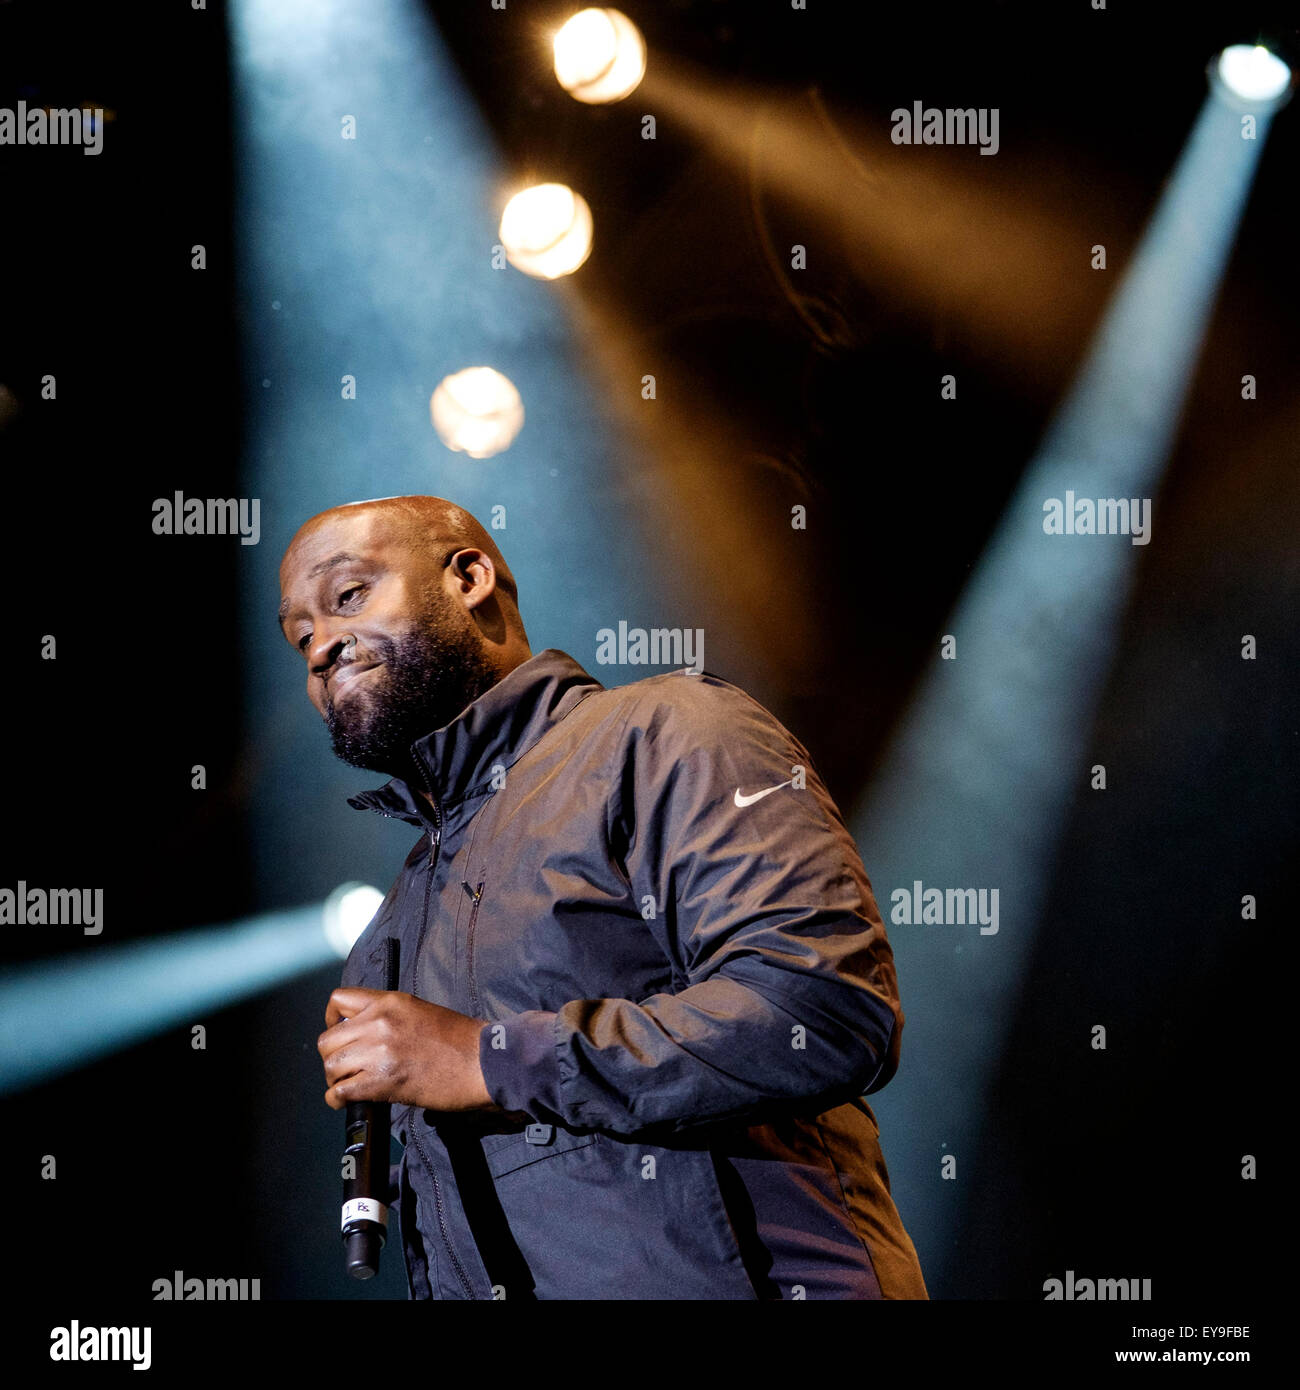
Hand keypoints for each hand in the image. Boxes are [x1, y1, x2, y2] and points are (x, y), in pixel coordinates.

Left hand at [317, 987, 496, 1112]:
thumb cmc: (461, 1039)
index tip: (339, 1031)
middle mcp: (378, 1023)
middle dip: (333, 1056)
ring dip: (336, 1078)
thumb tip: (367, 1035)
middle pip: (327, 1039)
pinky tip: (346, 1101)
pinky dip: (337, 1099)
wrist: (483, 1061)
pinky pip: (340, 1091)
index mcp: (389, 1002)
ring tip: (349, 1084)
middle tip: (347, 1066)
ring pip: (331, 1065)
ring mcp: (379, 1052)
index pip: (339, 1000)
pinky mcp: (382, 1082)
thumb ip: (389, 1017)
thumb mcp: (420, 1011)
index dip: (332, 1019)